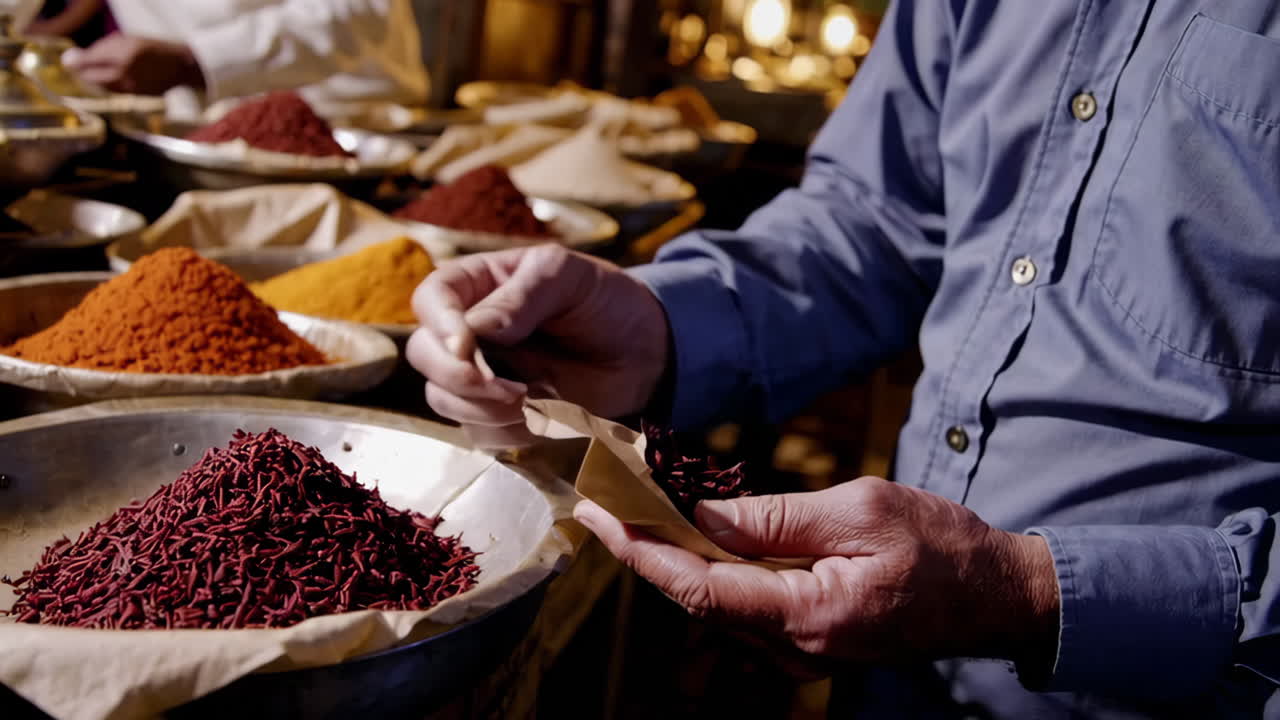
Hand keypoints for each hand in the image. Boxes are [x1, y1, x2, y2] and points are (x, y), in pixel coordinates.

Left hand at [64, 34, 203, 94]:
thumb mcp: (127, 40)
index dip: (75, 62)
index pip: (89, 61)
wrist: (180, 66)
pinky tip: (111, 80)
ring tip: (94, 72)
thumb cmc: (152, 48)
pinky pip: (113, 93)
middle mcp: (125, 72)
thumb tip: (72, 58)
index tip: (67, 61)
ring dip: (94, 80)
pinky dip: (107, 87)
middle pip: (91, 77)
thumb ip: (101, 48)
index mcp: (123, 53)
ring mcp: (131, 87)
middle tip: (78, 68)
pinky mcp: (135, 96)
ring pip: (101, 87)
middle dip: (82, 73)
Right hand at [407, 245, 669, 445]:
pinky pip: (480, 433)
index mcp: (477, 284)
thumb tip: (476, 329)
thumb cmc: (604, 300)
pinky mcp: (497, 415)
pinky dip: (510, 430)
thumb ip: (523, 295)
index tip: (467, 347)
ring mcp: (479, 375)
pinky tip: (547, 413)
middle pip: (425, 356)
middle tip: (510, 387)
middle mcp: (467, 331)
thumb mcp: (568, 277)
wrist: (645, 351)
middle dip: (460, 377)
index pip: (430, 299)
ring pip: (445, 400)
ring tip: (540, 395)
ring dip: (487, 408)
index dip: (439, 326)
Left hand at [574, 477, 1059, 665]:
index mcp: (809, 615)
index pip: (700, 588)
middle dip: (646, 551)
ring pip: (717, 607)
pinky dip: (713, 572)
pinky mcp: (812, 642)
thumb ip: (776, 519)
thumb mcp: (859, 511)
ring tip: (637, 511)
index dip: (642, 552)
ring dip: (674, 560)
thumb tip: (704, 515)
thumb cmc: (941, 546)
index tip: (599, 515)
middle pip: (698, 600)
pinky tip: (696, 537)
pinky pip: (745, 609)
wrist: (998, 595)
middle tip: (605, 503)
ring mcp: (804, 653)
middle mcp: (797, 649)